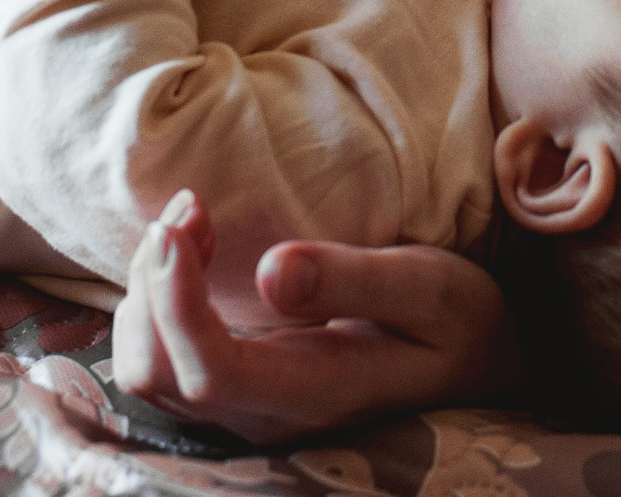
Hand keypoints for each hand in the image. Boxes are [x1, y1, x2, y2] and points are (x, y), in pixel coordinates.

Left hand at [112, 189, 514, 445]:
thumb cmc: (455, 321)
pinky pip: (159, 356)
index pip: (208, 374)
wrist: (475, 364)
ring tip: (192, 217)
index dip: (174, 303)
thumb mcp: (427, 289)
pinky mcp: (234, 387)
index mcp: (314, 393)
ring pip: (144, 369)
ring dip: (149, 286)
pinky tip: (192, 247)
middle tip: (193, 206)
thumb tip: (271, 271)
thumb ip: (352, 281)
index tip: (180, 224)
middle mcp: (266, 414)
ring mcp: (245, 407)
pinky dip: (157, 295)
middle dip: (153, 281)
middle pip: (154, 373)